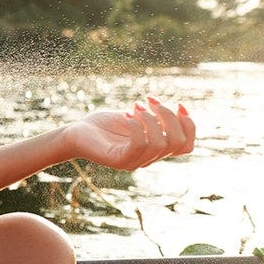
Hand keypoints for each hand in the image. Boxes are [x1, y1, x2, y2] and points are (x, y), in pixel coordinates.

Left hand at [66, 99, 194, 169]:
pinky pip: (138, 145)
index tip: (178, 104)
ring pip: (160, 145)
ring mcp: (133, 162)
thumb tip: (180, 110)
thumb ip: (155, 118)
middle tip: (150, 101)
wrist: (74, 133)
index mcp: (154, 150)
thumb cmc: (103, 125)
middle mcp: (147, 159)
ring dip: (151, 120)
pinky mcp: (118, 160)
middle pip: (177, 143)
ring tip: (135, 107)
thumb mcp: (134, 118)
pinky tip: (126, 115)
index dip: (189, 125)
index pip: (186, 146)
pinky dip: (136, 126)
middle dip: (169, 117)